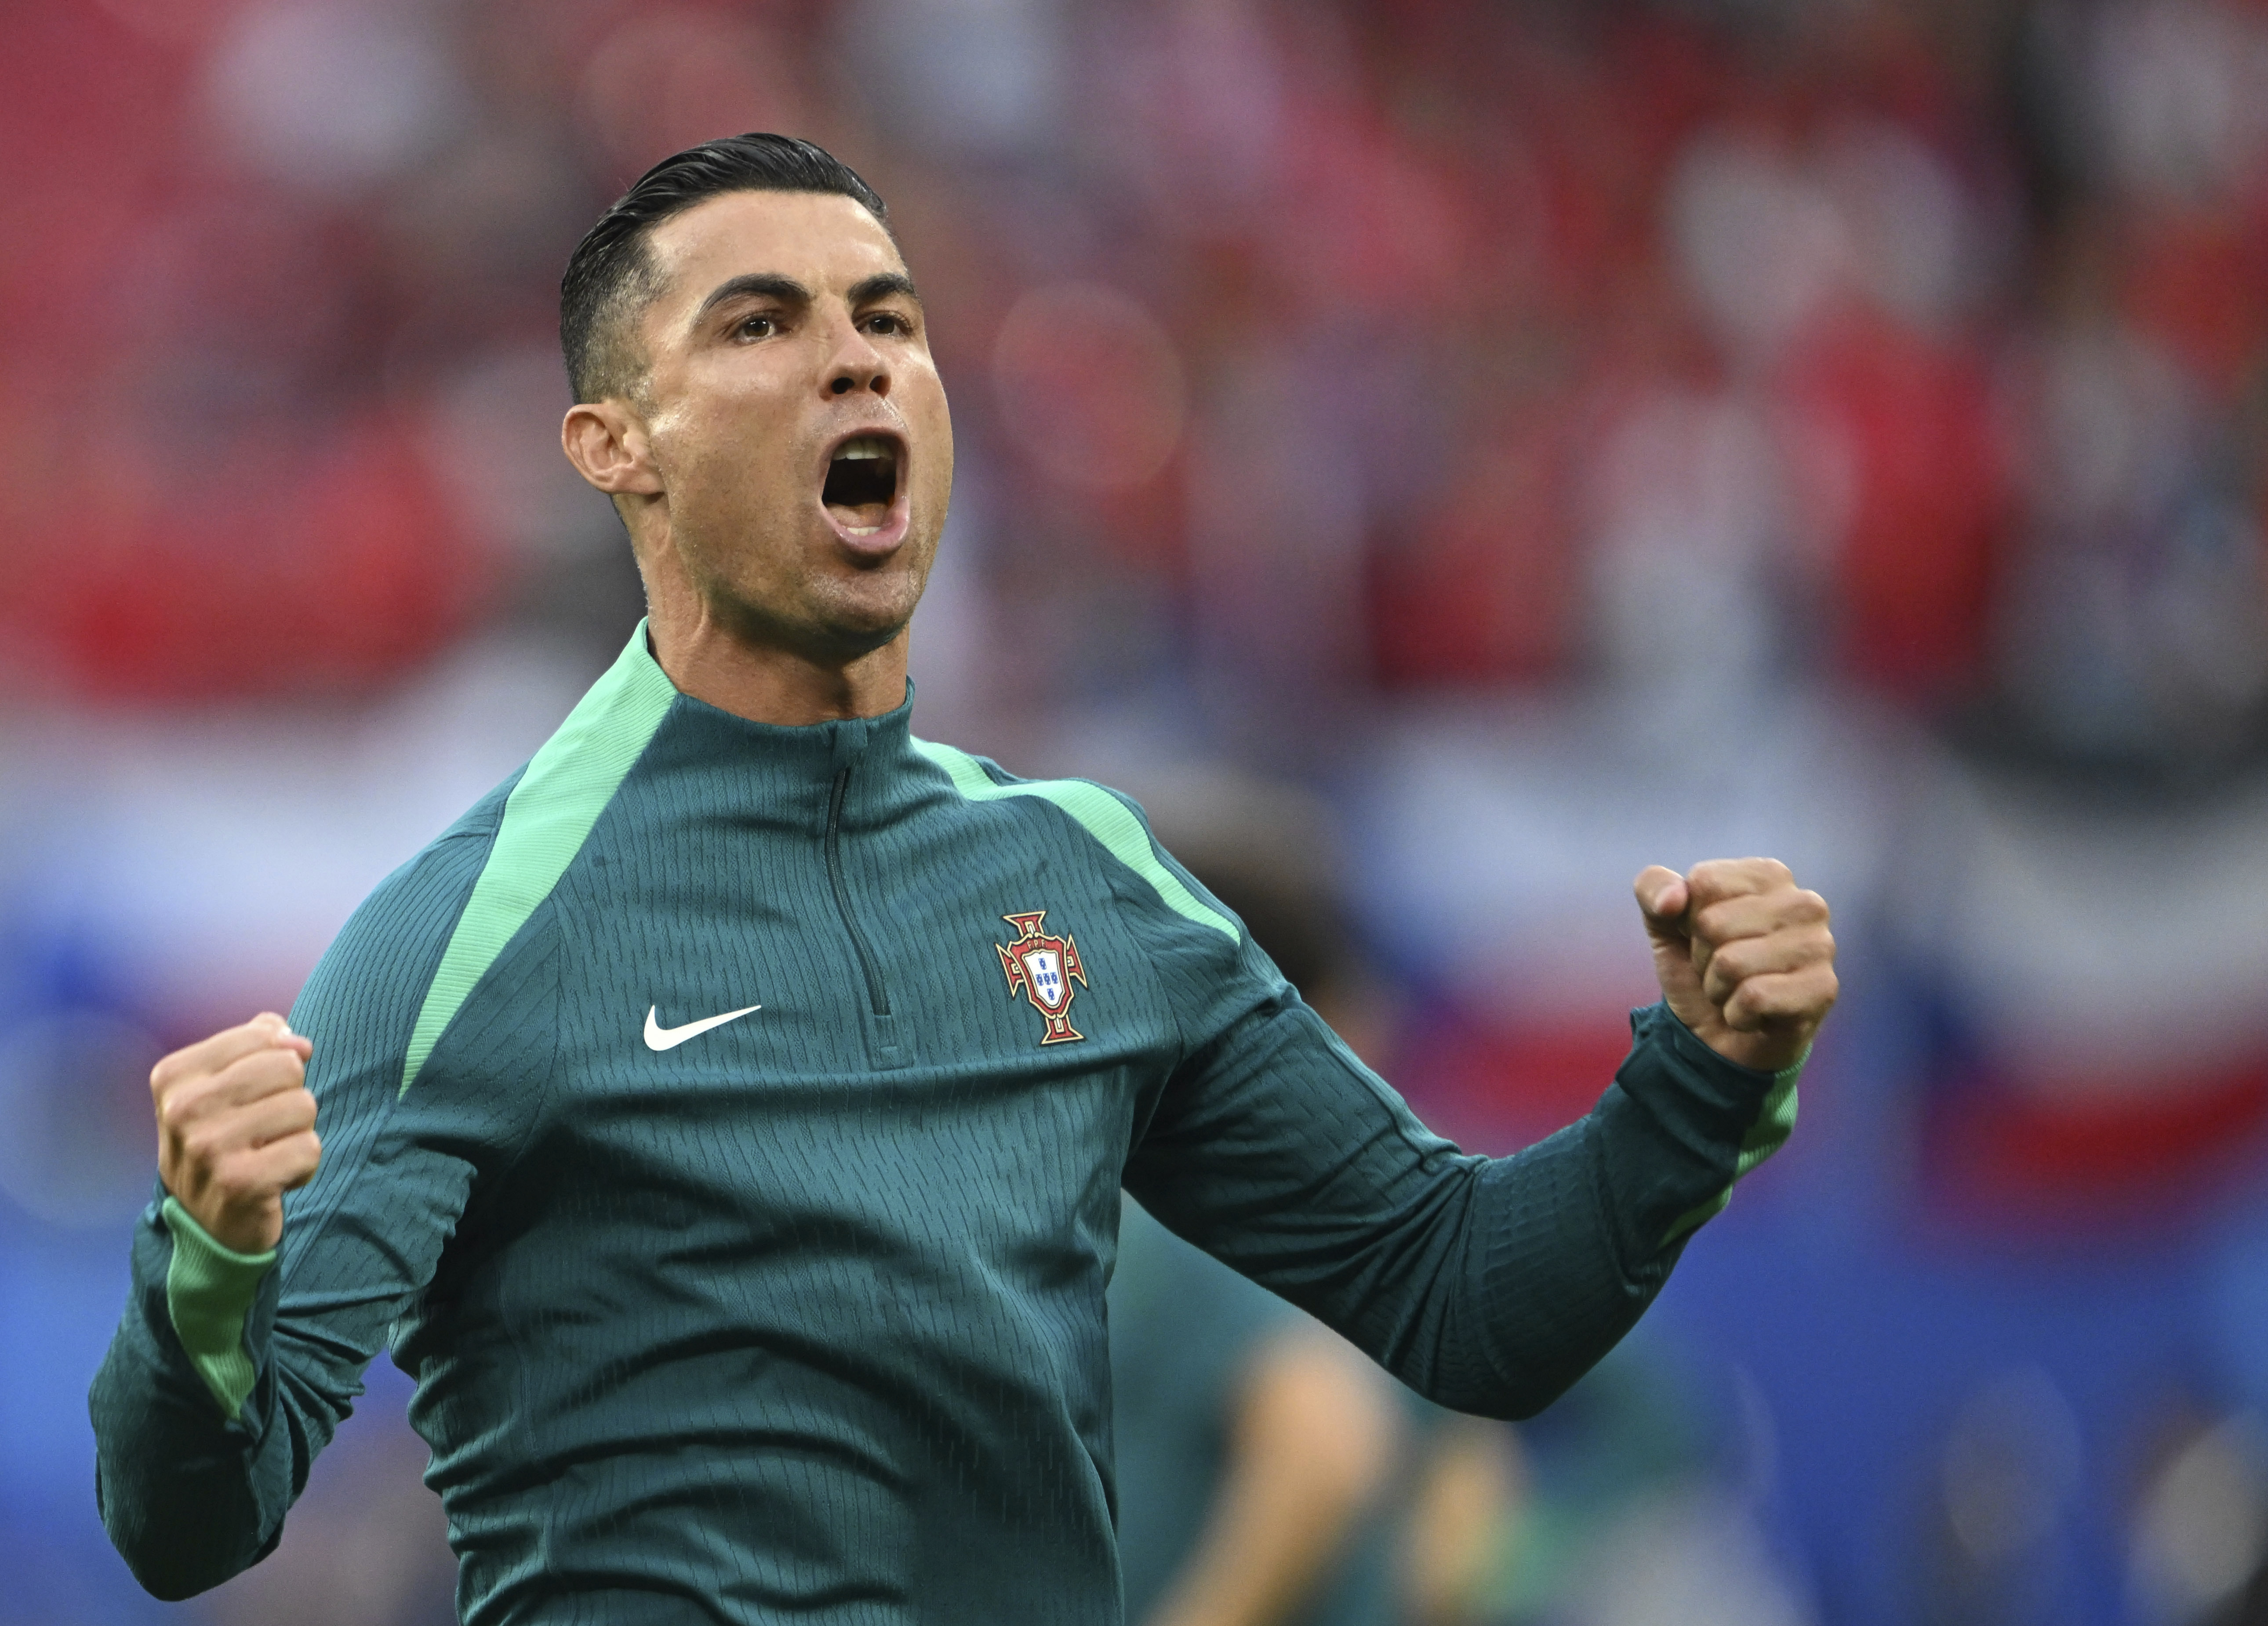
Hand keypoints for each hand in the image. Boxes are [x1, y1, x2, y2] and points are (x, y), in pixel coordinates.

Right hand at [150, 1013, 319, 1254]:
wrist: (205, 1221)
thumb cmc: (223, 1140)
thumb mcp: (223, 1084)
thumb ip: (258, 1045)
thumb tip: (293, 1038)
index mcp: (174, 1075)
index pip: (264, 1036)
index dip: (277, 1063)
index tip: (253, 1096)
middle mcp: (182, 1109)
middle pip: (287, 1068)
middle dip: (291, 1097)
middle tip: (264, 1129)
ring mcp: (207, 1147)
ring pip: (304, 1105)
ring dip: (298, 1132)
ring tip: (267, 1154)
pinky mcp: (239, 1182)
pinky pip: (309, 1148)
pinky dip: (304, 1166)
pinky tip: (275, 1181)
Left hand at [1634, 859, 1836, 1072]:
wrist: (1720, 1037)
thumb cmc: (1701, 969)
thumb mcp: (1663, 923)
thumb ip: (1653, 888)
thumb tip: (1672, 899)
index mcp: (1769, 874)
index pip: (1704, 882)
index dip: (1688, 919)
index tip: (1706, 938)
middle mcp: (1804, 903)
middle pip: (1713, 923)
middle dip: (1703, 957)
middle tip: (1722, 971)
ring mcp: (1820, 946)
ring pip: (1731, 962)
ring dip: (1718, 988)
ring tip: (1736, 991)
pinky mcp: (1823, 989)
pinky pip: (1753, 997)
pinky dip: (1737, 1014)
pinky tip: (1754, 1014)